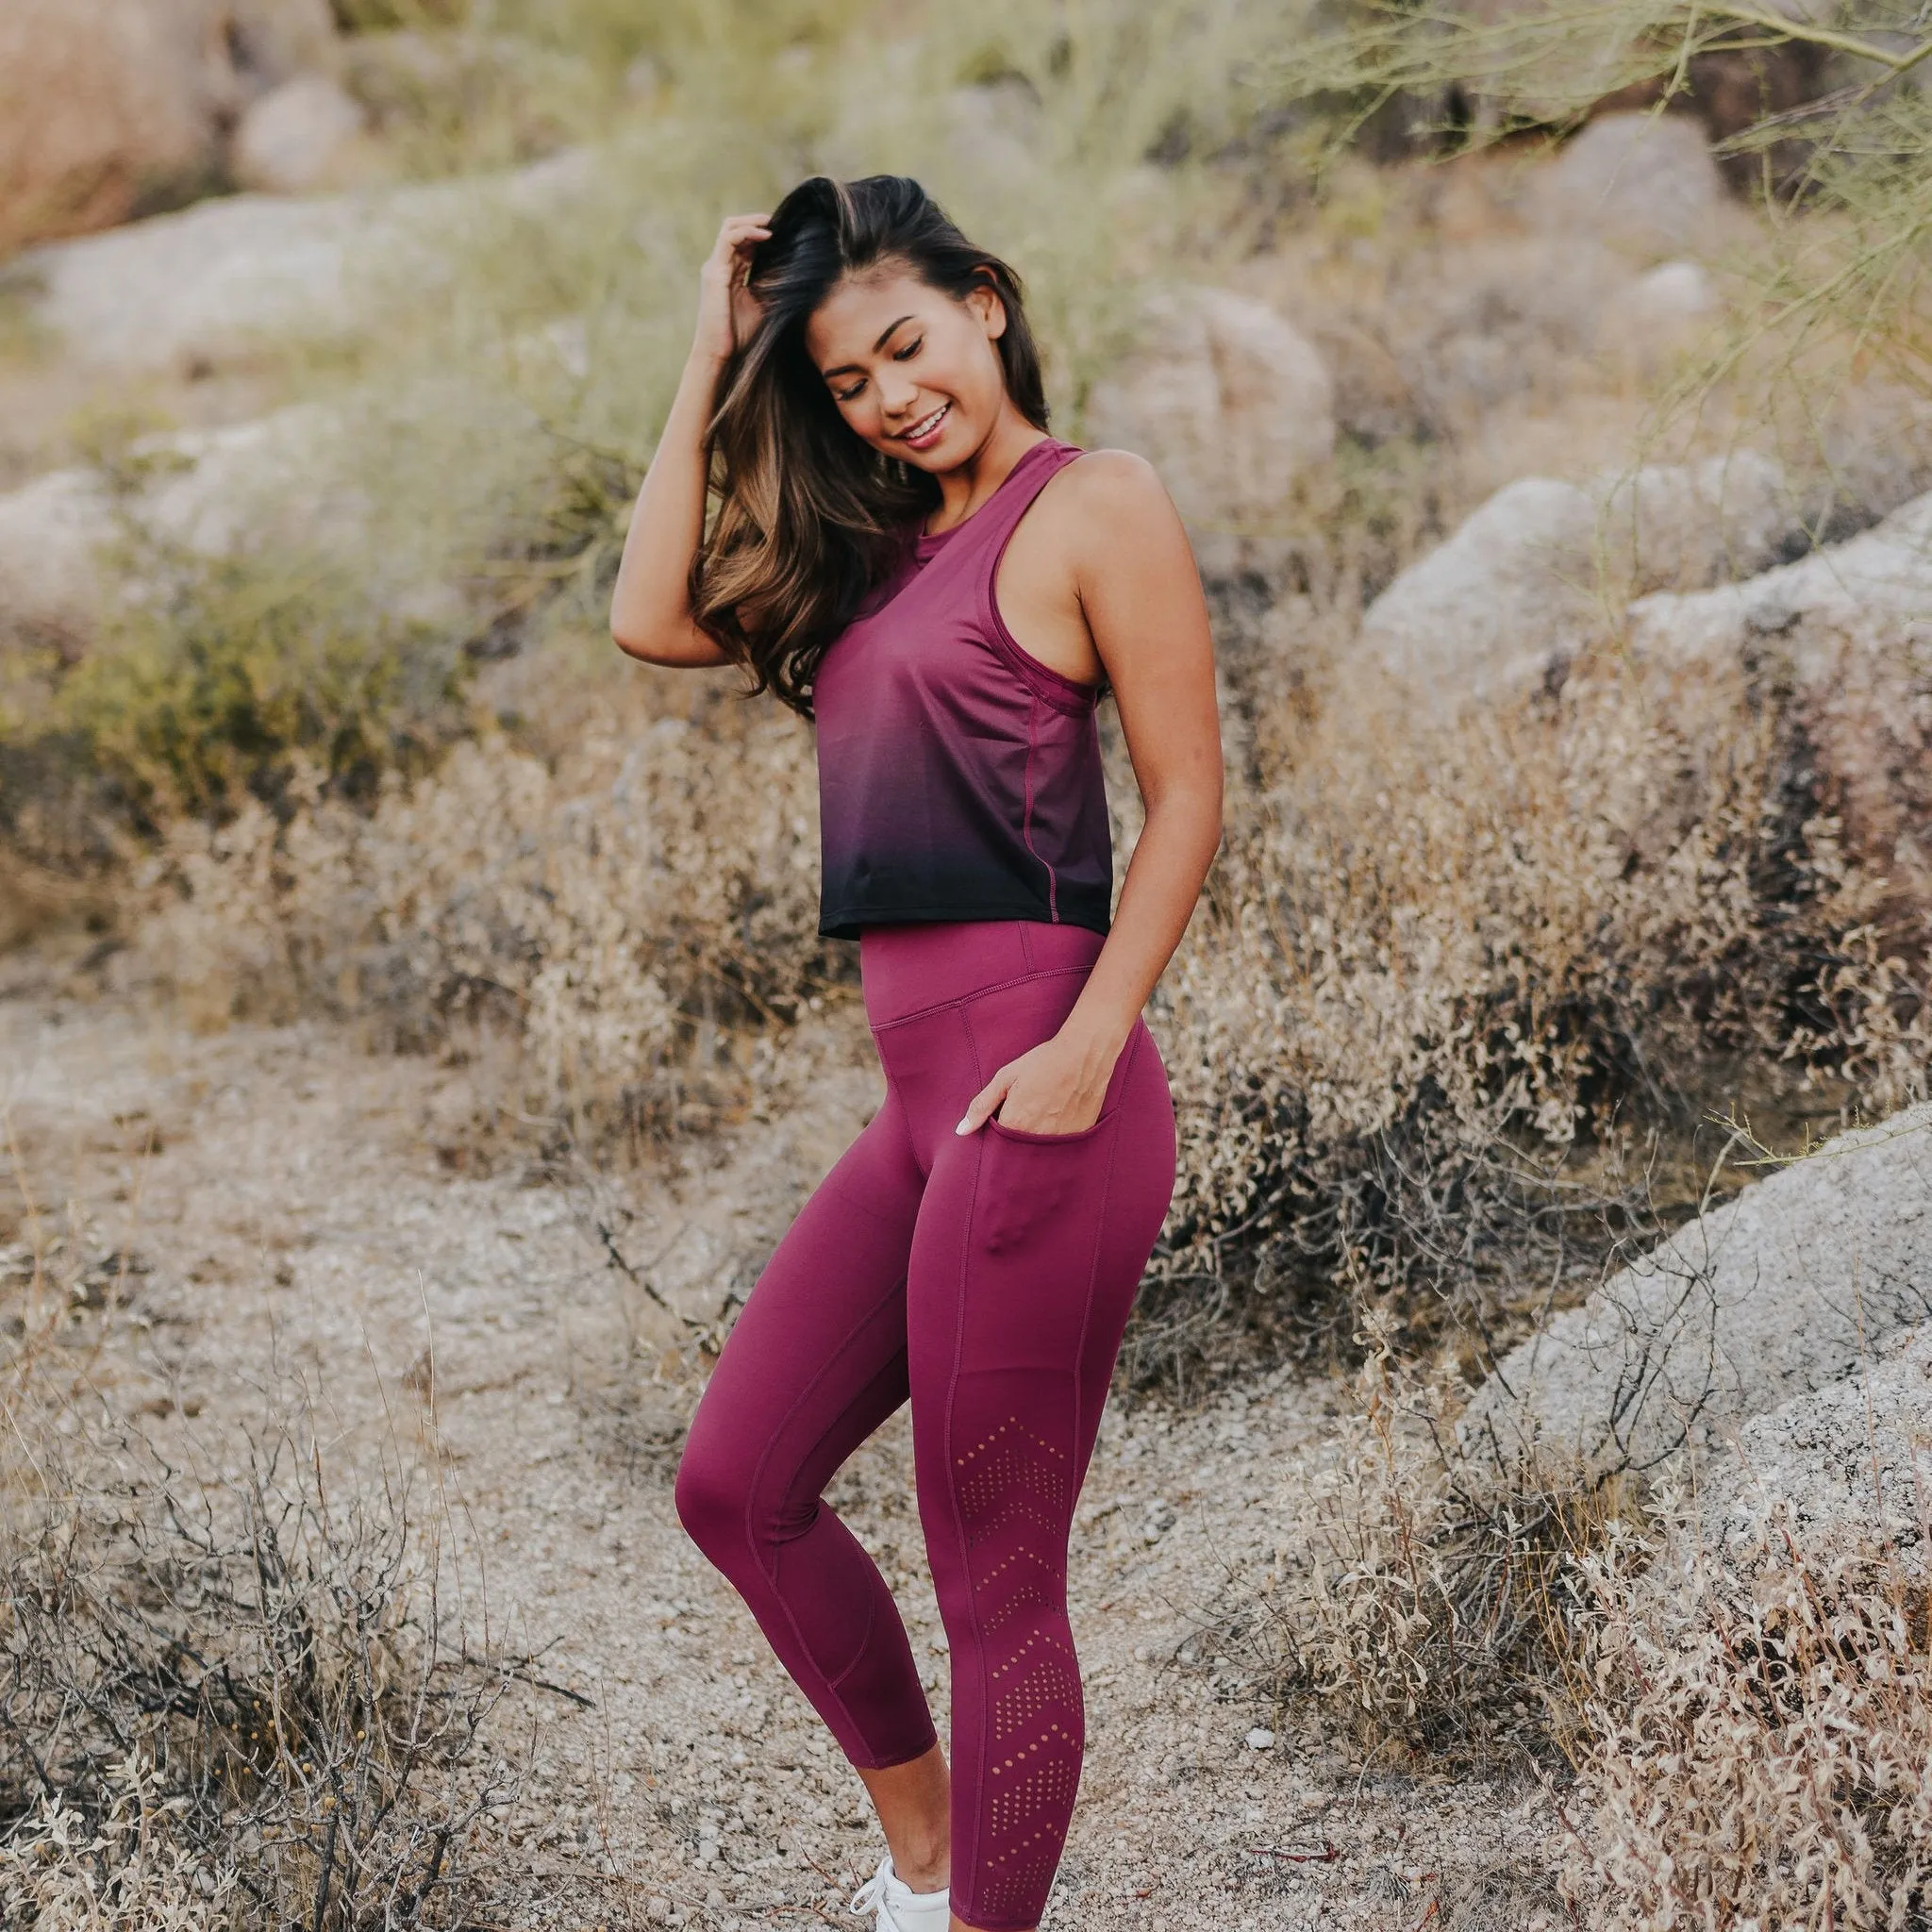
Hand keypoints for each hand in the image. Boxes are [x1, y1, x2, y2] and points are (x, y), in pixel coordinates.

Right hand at [694, 211, 771, 365]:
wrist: (720, 353)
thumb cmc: (739, 335)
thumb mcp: (763, 305)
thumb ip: (770, 286)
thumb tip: (794, 273)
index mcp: (731, 273)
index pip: (744, 242)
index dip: (762, 233)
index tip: (784, 232)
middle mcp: (720, 266)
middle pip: (736, 229)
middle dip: (757, 221)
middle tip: (780, 222)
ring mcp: (715, 267)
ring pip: (730, 228)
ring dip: (753, 221)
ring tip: (773, 223)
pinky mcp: (714, 272)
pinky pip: (729, 240)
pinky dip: (748, 232)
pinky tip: (766, 235)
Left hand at [955, 1031, 1117, 1137]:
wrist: (1084, 1054)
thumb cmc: (1043, 1062)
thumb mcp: (1005, 1078)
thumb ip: (982, 1106)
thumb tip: (961, 1130)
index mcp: (1016, 1123)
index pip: (997, 1145)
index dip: (997, 1136)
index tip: (1003, 1122)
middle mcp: (1037, 1137)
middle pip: (1019, 1152)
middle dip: (1016, 1142)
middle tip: (1026, 1114)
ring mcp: (1060, 1140)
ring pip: (1040, 1152)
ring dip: (1036, 1142)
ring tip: (1043, 1114)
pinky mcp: (1079, 1137)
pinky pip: (1061, 1147)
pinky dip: (1056, 1138)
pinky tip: (1059, 1116)